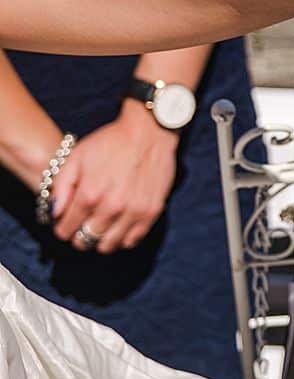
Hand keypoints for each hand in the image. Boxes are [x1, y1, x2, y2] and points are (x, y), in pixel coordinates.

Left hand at [52, 101, 177, 252]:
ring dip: (100, 238)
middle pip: (85, 241)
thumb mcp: (76, 157)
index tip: (67, 220)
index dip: (63, 226)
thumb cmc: (111, 141)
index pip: (65, 230)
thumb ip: (61, 187)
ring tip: (101, 225)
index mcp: (89, 195)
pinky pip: (132, 240)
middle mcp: (111, 208)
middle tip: (83, 223)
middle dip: (79, 235)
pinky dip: (122, 238)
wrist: (149, 132)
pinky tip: (119, 224)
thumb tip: (55, 214)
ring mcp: (134, 211)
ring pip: (108, 245)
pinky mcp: (152, 211)